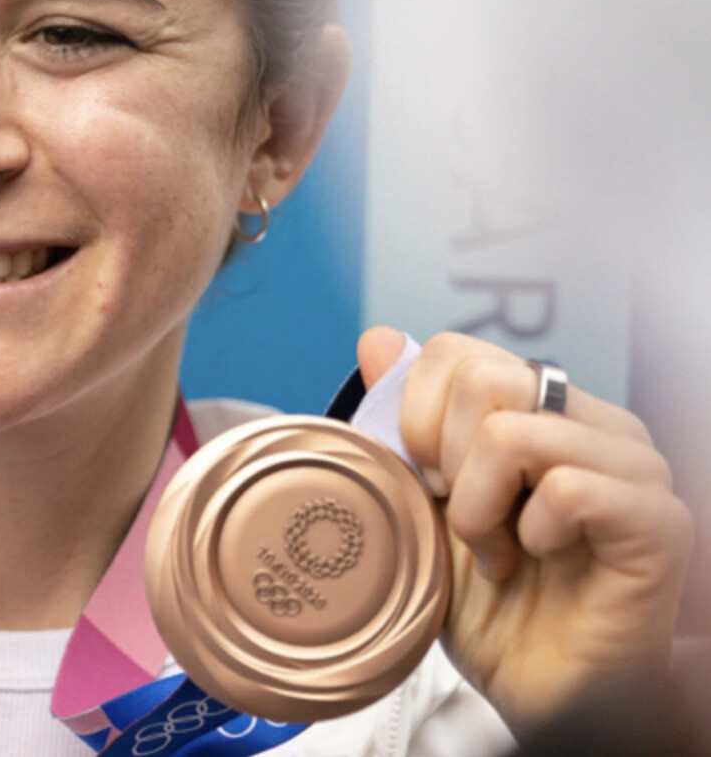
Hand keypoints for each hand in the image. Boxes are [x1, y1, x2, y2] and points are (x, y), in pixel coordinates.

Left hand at [359, 327, 693, 731]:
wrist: (545, 698)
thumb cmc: (495, 607)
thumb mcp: (426, 504)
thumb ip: (406, 421)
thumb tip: (377, 337)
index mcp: (544, 407)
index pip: (457, 352)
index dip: (418, 419)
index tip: (431, 483)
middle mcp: (595, 422)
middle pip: (480, 377)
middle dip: (445, 462)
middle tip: (468, 523)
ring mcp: (634, 467)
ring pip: (511, 434)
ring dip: (479, 510)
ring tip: (498, 552)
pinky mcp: (658, 521)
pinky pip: (567, 489)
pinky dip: (530, 533)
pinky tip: (539, 561)